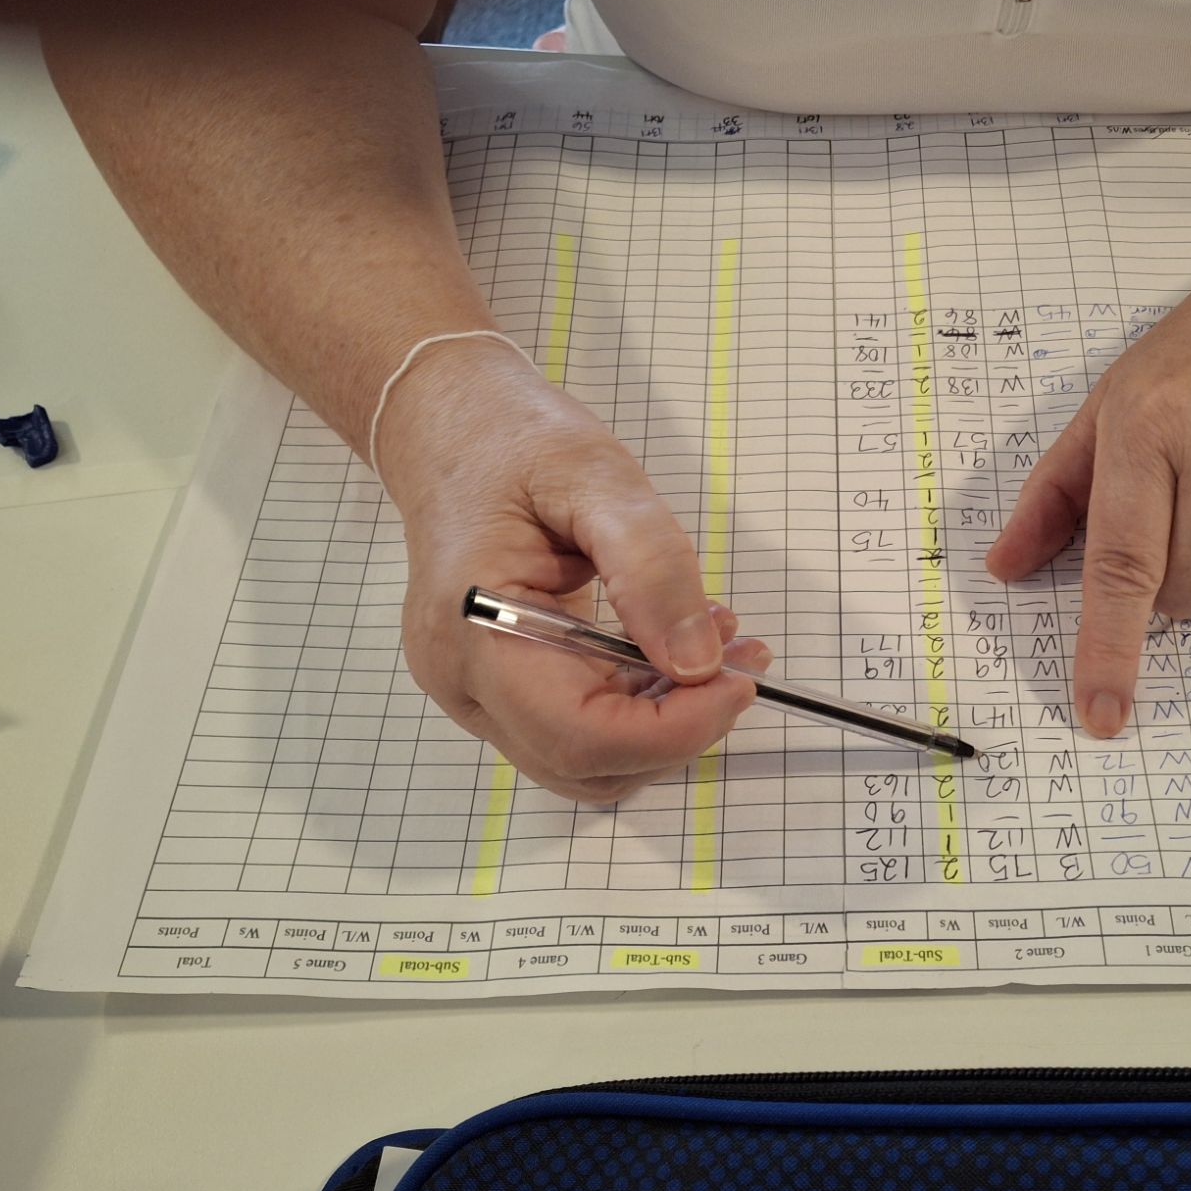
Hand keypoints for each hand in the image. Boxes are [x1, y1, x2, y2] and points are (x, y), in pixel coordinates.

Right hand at [375, 338, 767, 800]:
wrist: (450, 427)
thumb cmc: (511, 441)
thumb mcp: (596, 478)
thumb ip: (651, 568)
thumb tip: (699, 662)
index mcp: (476, 631)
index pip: (580, 735)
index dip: (673, 729)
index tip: (738, 682)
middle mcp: (466, 681)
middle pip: (586, 764)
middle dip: (678, 729)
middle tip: (740, 662)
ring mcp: (478, 690)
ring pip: (588, 758)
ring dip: (666, 721)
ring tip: (720, 647)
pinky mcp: (502, 685)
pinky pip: (580, 723)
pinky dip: (641, 702)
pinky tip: (679, 645)